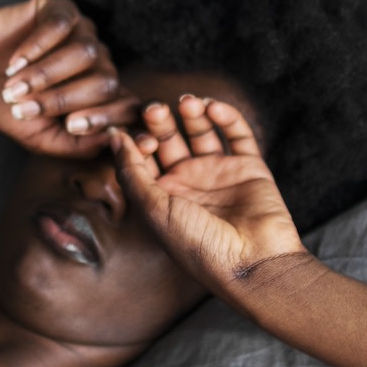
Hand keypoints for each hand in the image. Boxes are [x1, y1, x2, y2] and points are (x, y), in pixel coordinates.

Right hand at [0, 0, 140, 157]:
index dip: (107, 118)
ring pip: (85, 53)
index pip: (126, 106)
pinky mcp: (60, 9)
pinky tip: (14, 62)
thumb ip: (76, 145)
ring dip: (46, 74)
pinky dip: (38, 46)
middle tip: (24, 109)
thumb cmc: (6, 105)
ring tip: (13, 88)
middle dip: (63, 99)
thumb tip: (112, 139)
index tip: (73, 126)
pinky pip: (62, 25)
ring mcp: (82, 33)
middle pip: (105, 81)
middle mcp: (98, 62)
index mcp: (100, 96)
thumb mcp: (39, 137)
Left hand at [108, 95, 307, 294]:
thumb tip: (114, 136)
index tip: (136, 135)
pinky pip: (237, 135)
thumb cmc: (198, 245)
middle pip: (169, 139)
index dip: (137, 141)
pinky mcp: (249, 167)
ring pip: (201, 131)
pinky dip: (226, 117)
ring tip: (186, 103)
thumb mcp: (153, 210)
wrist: (252, 263)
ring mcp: (219, 173)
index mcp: (161, 196)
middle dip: (159, 122)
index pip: (142, 157)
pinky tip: (213, 108)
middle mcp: (189, 182)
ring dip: (192, 113)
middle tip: (154, 108)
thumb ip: (131, 172)